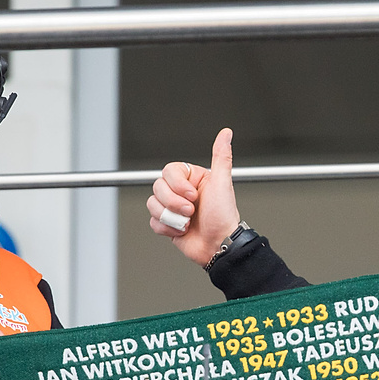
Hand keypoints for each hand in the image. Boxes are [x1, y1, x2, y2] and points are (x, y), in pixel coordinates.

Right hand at [148, 127, 242, 266]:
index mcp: (192, 179)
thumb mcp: (222, 183)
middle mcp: (181, 192)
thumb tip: (226, 133)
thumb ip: (221, 156)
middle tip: (191, 211)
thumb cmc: (223, 217)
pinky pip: (152, 221)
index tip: (193, 195)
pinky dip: (166, 228)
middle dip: (174, 203)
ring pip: (152, 204)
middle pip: (158, 187)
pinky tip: (181, 230)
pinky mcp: (166, 223)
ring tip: (187, 222)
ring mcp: (173, 208)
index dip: (177, 185)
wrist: (218, 246)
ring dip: (171, 217)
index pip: (169, 171)